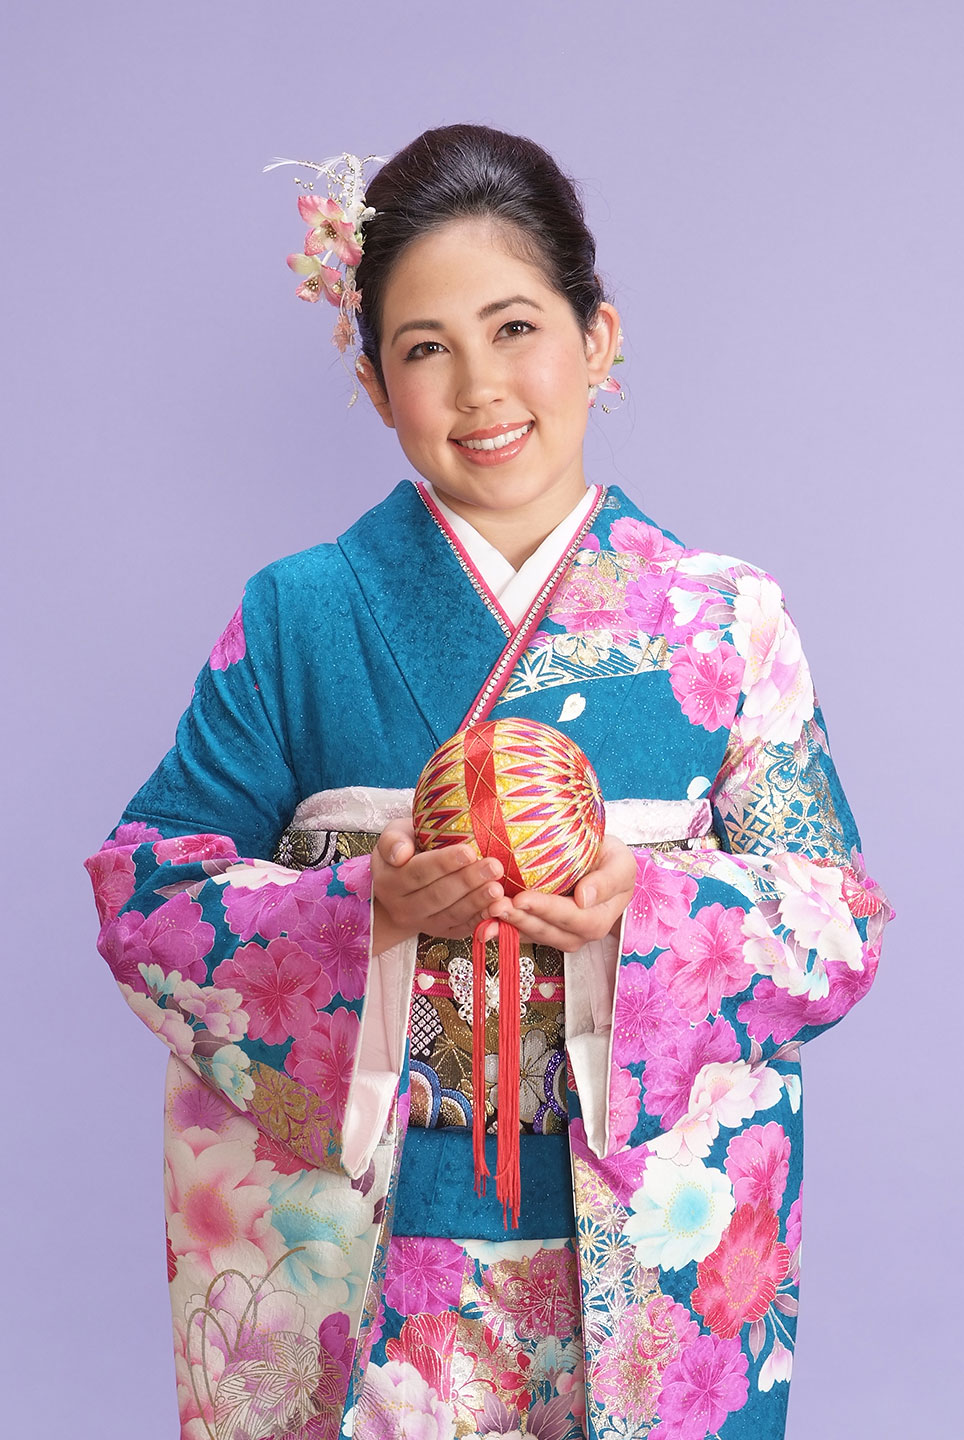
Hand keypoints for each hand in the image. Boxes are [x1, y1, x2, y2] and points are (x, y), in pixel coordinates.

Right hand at [370, 819, 505, 953]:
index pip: (418, 873)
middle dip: (468, 881)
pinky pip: (462, 929)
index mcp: (389, 881)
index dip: (444, 864)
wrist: (401, 887)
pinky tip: (498, 907)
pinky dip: (482, 919)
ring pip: (451, 915)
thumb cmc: (405, 850)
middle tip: (494, 866)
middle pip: (437, 896)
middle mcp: (403, 908)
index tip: (469, 852)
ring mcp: (423, 923)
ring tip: (498, 887)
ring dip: (477, 902)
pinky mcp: (441, 933)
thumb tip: (401, 854)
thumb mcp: (393, 836)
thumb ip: (392, 841)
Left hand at [485, 835, 635, 950]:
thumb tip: (585, 898)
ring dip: (507, 925)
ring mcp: (557, 933)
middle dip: (520, 920)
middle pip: (548, 931)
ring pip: (531, 934)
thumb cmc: (611, 860)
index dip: (547, 910)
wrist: (601, 861)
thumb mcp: (621, 863)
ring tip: (487, 911)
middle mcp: (578, 932)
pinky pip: (519, 931)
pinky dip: (500, 926)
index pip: (573, 918)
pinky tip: (482, 917)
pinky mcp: (540, 928)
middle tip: (496, 905)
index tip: (523, 898)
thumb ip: (608, 880)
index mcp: (598, 918)